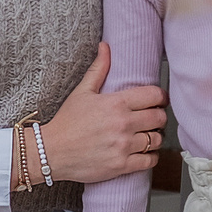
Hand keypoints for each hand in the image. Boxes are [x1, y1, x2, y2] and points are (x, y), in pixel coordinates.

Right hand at [38, 42, 166, 184]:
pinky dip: (150, 157)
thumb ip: (99, 69)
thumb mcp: (81, 92)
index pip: (155, 95)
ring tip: (146, 136)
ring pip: (157, 140)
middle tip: (151, 119)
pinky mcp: (121, 165)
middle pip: (160, 118)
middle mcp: (123, 124)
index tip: (157, 101)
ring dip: (154, 138)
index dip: (160, 97)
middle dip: (158, 117)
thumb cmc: (66, 122)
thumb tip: (106, 47)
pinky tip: (143, 153)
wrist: (51, 151)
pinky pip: (150, 161)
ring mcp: (123, 146)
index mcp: (116, 103)